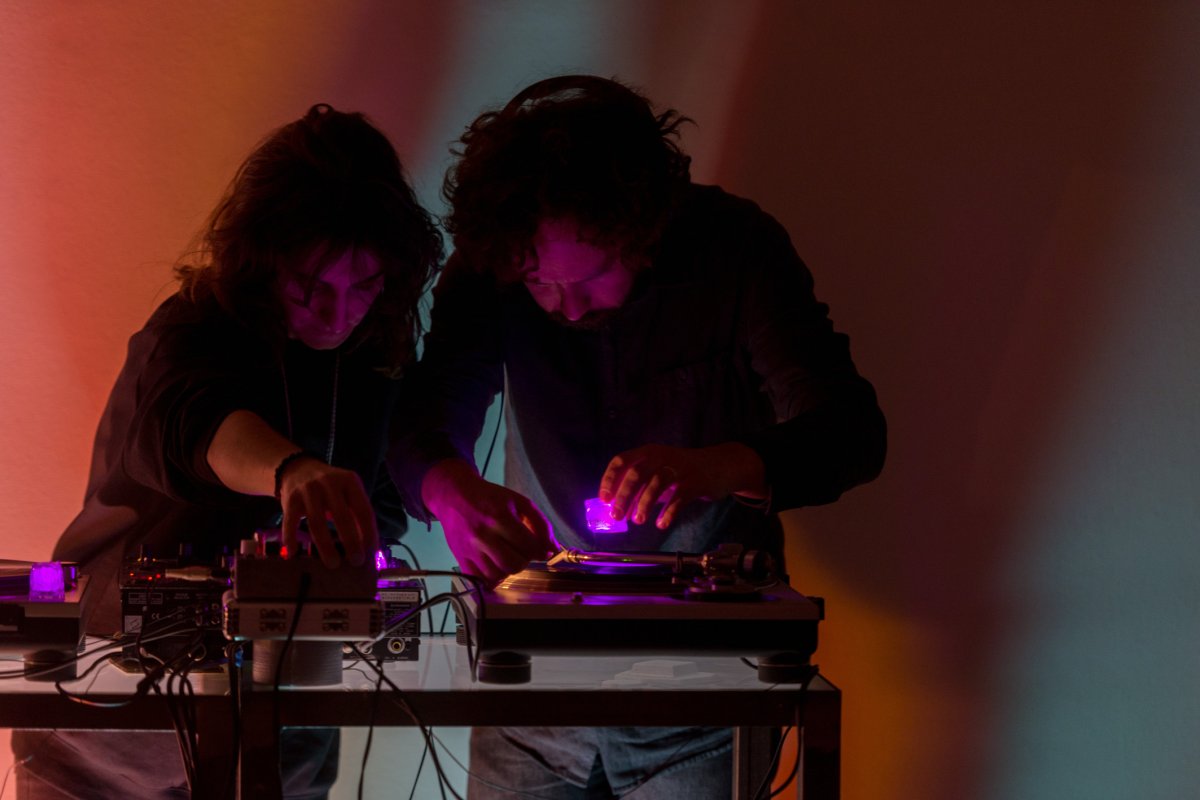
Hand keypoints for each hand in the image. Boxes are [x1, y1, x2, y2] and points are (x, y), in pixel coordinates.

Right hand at [277, 456, 378, 568]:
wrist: (298, 468)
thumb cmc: (330, 487)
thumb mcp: (347, 492)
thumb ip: (357, 513)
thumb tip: (368, 546)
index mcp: (350, 482)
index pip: (363, 510)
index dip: (369, 532)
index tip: (372, 552)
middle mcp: (330, 483)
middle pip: (342, 516)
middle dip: (351, 541)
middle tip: (356, 561)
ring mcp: (308, 490)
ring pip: (317, 523)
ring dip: (325, 546)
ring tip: (333, 563)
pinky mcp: (290, 498)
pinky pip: (290, 522)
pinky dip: (291, 538)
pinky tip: (292, 553)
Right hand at [422, 459, 554, 584]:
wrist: (454, 495)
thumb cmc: (489, 498)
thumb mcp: (519, 501)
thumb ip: (540, 523)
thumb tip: (553, 548)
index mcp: (500, 517)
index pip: (529, 546)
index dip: (540, 551)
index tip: (540, 550)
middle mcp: (483, 535)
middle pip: (514, 565)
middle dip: (524, 561)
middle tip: (522, 552)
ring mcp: (470, 549)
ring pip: (498, 575)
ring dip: (508, 569)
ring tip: (507, 555)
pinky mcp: (460, 558)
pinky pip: (480, 580)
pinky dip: (491, 577)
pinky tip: (495, 565)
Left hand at [599, 442, 766, 528]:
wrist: (719, 465)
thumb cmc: (681, 472)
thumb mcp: (658, 473)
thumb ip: (639, 489)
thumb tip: (619, 510)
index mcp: (648, 452)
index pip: (622, 460)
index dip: (610, 479)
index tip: (604, 499)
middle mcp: (663, 456)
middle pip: (637, 473)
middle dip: (624, 496)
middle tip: (617, 516)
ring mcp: (680, 468)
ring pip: (657, 483)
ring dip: (644, 504)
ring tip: (639, 521)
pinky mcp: (697, 482)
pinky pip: (679, 497)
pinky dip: (668, 512)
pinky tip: (662, 524)